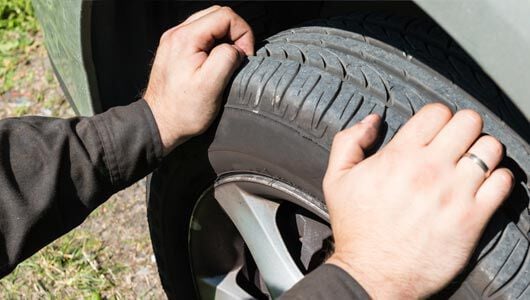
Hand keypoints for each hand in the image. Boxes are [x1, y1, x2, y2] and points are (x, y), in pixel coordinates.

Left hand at [144, 6, 253, 153]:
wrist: (159, 124)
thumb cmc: (183, 111)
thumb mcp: (211, 86)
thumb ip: (226, 58)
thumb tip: (235, 48)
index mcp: (186, 38)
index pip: (225, 16)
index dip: (242, 34)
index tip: (244, 56)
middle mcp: (177, 34)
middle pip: (217, 15)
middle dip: (235, 33)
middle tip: (239, 57)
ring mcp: (174, 41)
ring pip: (209, 24)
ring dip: (225, 38)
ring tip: (228, 61)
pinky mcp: (175, 50)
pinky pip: (200, 35)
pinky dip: (213, 44)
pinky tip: (215, 64)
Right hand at [323, 104, 513, 298]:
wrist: (372, 273)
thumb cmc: (356, 228)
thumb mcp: (336, 179)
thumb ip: (349, 141)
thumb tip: (372, 120)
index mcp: (399, 156)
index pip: (436, 111)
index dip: (437, 117)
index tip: (435, 130)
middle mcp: (429, 169)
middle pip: (469, 122)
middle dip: (464, 127)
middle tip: (456, 143)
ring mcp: (454, 193)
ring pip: (490, 148)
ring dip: (483, 151)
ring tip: (471, 164)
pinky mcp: (472, 218)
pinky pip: (503, 182)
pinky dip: (498, 179)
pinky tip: (483, 186)